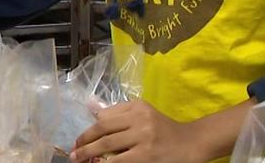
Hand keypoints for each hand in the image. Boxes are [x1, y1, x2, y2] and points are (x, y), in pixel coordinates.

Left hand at [72, 100, 201, 162]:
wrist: (190, 144)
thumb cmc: (164, 131)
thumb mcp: (144, 115)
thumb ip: (120, 113)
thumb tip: (92, 110)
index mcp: (138, 106)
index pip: (105, 116)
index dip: (90, 130)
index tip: (80, 140)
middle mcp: (140, 118)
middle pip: (102, 129)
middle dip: (84, 142)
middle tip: (74, 153)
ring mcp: (143, 137)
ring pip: (107, 145)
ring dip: (88, 154)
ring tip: (79, 160)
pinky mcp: (146, 155)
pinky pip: (117, 161)